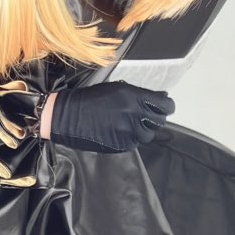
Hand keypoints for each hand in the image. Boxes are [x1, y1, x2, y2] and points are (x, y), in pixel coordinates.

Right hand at [49, 81, 174, 153]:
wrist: (68, 117)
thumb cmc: (90, 98)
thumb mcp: (116, 89)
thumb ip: (139, 94)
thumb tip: (159, 97)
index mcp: (134, 98)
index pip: (165, 106)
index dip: (167, 106)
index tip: (164, 105)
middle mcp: (134, 116)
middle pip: (159, 121)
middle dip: (156, 117)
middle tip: (149, 114)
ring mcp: (128, 133)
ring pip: (149, 134)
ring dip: (144, 129)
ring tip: (132, 123)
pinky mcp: (121, 145)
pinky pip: (135, 143)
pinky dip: (132, 137)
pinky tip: (121, 131)